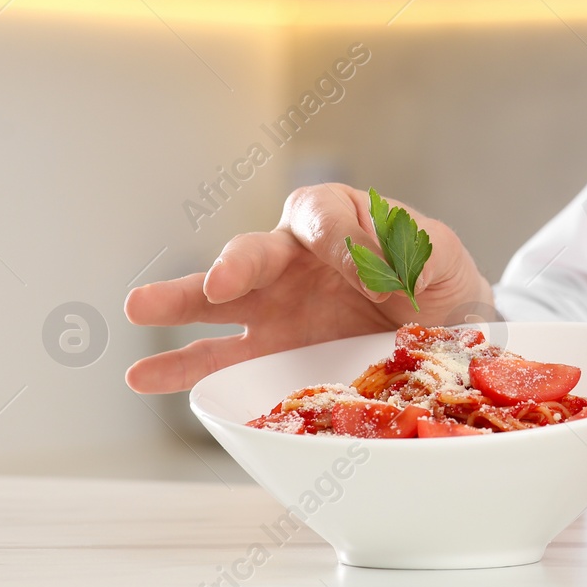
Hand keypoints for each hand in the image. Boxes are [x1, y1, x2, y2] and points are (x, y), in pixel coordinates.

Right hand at [124, 183, 492, 392]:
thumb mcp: (439, 256)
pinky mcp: (270, 353)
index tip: (357, 267)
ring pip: (218, 301)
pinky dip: (183, 367)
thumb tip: (367, 254)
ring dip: (178, 303)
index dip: (334, 236)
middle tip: (218, 283)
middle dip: (234, 266)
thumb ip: (409, 248)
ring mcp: (276, 308)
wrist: (449, 335)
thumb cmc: (440, 283)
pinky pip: (220, 358)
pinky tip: (145, 373)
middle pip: (255, 251)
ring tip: (137, 309)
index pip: (319, 213)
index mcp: (339, 221)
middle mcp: (295, 259)